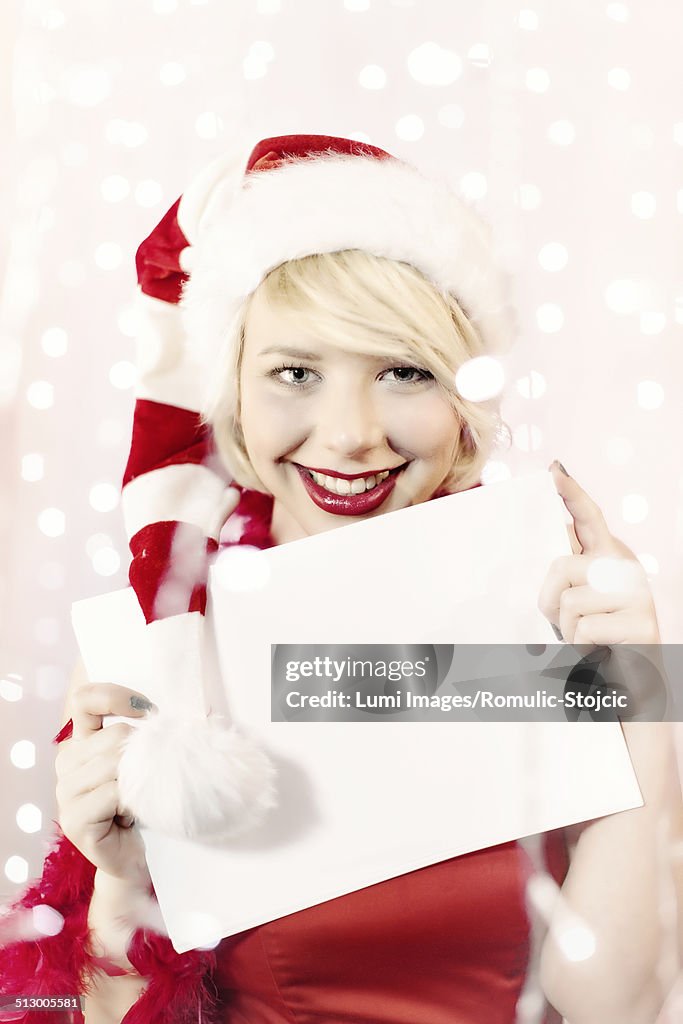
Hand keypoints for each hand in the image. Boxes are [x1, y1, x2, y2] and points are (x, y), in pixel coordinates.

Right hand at [56, 684, 154, 887]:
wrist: (129, 854)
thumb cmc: (137, 801)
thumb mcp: (136, 761)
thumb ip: (140, 734)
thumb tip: (170, 712)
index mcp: (79, 742)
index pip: (84, 700)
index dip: (116, 696)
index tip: (147, 710)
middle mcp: (66, 763)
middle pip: (115, 735)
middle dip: (142, 753)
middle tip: (146, 777)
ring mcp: (65, 792)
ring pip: (116, 763)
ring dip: (139, 780)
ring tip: (137, 797)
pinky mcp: (74, 819)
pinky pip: (114, 793)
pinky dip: (132, 801)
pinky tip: (130, 814)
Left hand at [538, 462, 660, 646]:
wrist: (630, 686)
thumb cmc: (595, 642)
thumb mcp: (573, 602)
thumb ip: (564, 575)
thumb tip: (551, 547)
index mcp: (609, 558)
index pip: (588, 517)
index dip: (570, 492)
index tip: (554, 469)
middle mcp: (626, 568)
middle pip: (561, 566)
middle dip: (549, 601)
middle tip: (567, 625)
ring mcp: (638, 594)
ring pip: (568, 602)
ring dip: (566, 630)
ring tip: (587, 641)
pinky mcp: (642, 622)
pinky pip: (583, 629)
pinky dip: (581, 648)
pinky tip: (600, 653)